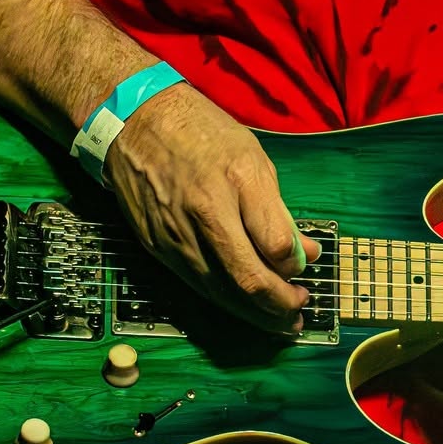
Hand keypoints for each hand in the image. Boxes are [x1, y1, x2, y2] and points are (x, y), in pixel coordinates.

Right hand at [100, 84, 322, 331]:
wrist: (135, 123)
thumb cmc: (200, 133)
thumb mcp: (252, 157)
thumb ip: (278, 209)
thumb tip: (304, 251)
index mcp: (236, 180)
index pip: (275, 243)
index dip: (296, 264)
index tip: (306, 265)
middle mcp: (205, 211)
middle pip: (247, 277)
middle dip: (279, 303)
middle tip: (299, 308)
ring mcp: (177, 233)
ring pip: (220, 291)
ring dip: (254, 312)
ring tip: (280, 320)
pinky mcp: (158, 247)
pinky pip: (197, 284)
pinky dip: (224, 300)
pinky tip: (243, 305)